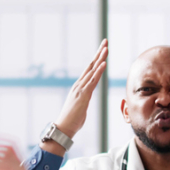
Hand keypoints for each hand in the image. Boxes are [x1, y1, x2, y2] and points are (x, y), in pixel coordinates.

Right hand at [45, 40, 107, 154]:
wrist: (63, 128)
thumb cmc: (72, 120)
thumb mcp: (81, 106)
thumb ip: (84, 100)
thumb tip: (86, 99)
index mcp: (79, 87)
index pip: (89, 69)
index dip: (97, 58)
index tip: (103, 48)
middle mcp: (79, 85)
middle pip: (91, 65)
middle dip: (99, 53)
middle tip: (105, 41)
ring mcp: (80, 89)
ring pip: (92, 71)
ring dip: (100, 59)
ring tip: (106, 48)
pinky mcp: (83, 95)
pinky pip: (92, 81)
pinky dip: (98, 72)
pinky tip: (103, 63)